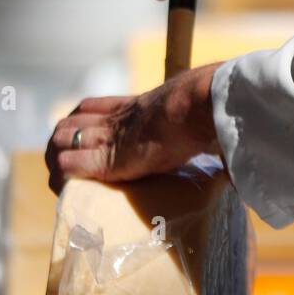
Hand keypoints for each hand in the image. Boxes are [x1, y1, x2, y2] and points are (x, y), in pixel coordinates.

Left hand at [45, 63, 221, 194]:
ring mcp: (108, 136)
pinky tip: (64, 188)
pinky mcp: (107, 158)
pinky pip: (69, 166)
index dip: (80, 119)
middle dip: (60, 141)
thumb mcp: (198, 121)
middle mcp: (114, 118)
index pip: (90, 106)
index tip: (78, 134)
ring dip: (55, 158)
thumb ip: (207, 139)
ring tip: (59, 179)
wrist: (196, 107)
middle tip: (62, 161)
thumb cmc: (205, 112)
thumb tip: (237, 165)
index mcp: (132, 106)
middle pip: (69, 122)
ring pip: (60, 140)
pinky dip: (62, 177)